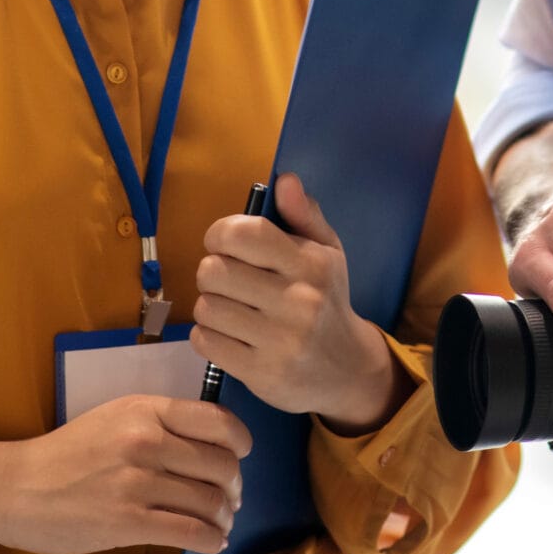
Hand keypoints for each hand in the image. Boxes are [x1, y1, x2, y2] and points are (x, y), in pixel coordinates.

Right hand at [0, 394, 250, 553]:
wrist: (17, 488)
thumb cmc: (67, 453)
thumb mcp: (115, 417)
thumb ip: (160, 423)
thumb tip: (211, 445)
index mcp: (146, 410)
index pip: (217, 420)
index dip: (241, 442)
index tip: (241, 456)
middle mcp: (146, 441)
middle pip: (221, 465)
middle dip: (234, 486)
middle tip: (230, 498)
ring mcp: (137, 482)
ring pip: (209, 501)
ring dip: (223, 517)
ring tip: (219, 522)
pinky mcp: (127, 521)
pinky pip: (190, 531)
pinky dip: (210, 540)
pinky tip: (210, 541)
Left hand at [192, 174, 401, 431]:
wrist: (347, 369)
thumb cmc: (328, 300)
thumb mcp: (327, 253)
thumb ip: (303, 215)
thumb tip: (285, 180)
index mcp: (311, 264)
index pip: (244, 234)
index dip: (221, 234)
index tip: (225, 244)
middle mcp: (297, 301)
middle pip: (214, 271)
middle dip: (212, 272)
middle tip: (227, 281)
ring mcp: (279, 341)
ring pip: (206, 307)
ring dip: (210, 306)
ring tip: (230, 309)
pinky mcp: (261, 373)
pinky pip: (204, 342)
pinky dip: (207, 336)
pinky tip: (228, 334)